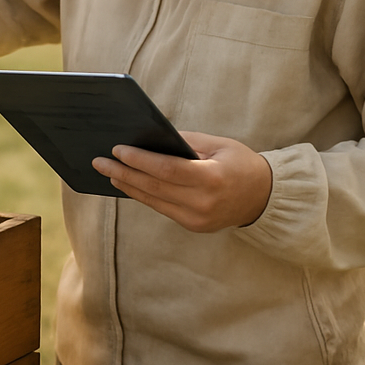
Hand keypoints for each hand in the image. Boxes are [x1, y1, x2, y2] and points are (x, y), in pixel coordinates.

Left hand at [92, 131, 271, 230]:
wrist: (263, 197)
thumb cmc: (241, 164)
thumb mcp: (219, 144)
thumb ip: (185, 141)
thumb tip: (149, 138)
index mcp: (212, 178)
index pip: (166, 170)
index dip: (139, 160)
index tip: (118, 150)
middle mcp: (203, 203)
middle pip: (154, 187)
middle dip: (124, 173)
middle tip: (100, 162)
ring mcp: (197, 219)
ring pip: (153, 201)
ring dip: (128, 186)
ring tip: (108, 172)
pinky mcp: (193, 226)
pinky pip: (162, 208)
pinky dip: (143, 195)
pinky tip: (128, 184)